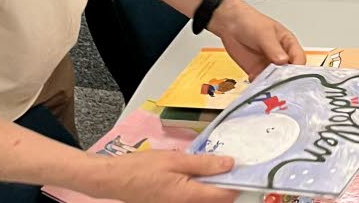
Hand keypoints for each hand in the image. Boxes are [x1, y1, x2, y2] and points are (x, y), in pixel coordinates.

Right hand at [89, 149, 239, 201]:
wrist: (115, 179)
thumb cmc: (143, 168)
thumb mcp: (176, 160)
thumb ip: (204, 164)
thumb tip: (230, 164)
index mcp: (189, 197)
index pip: (224, 196)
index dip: (237, 182)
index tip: (243, 168)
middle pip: (217, 201)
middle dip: (226, 185)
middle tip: (228, 165)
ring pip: (205, 201)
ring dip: (212, 187)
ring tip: (213, 168)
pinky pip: (193, 200)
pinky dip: (200, 190)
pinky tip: (197, 175)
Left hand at [210, 0, 304, 77]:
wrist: (230, 24)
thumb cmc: (251, 22)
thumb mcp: (265, 33)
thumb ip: (274, 48)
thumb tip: (283, 61)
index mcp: (288, 44)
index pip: (299, 59)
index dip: (298, 68)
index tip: (292, 75)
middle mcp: (281, 57)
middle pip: (289, 73)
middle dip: (286, 80)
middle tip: (280, 84)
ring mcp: (269, 65)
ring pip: (276, 80)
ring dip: (272, 85)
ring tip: (267, 86)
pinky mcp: (257, 72)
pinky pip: (262, 83)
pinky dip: (260, 86)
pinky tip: (255, 82)